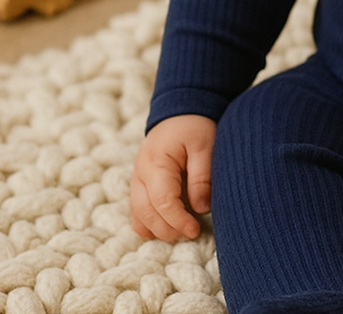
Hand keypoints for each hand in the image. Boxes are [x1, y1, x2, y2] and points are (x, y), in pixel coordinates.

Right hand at [131, 114, 215, 241]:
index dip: (178, 221)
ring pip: (139, 216)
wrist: (181, 109)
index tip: (195, 230)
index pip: (162, 202)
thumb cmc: (194, 126)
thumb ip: (202, 177)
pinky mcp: (140, 184)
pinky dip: (150, 223)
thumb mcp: (205, 145)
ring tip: (182, 231)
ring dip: (158, 229)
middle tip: (192, 233)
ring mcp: (137, 180)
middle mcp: (140, 175)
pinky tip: (169, 226)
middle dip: (168, 230)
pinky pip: (138, 211)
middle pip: (147, 214)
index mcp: (156, 163)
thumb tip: (201, 209)